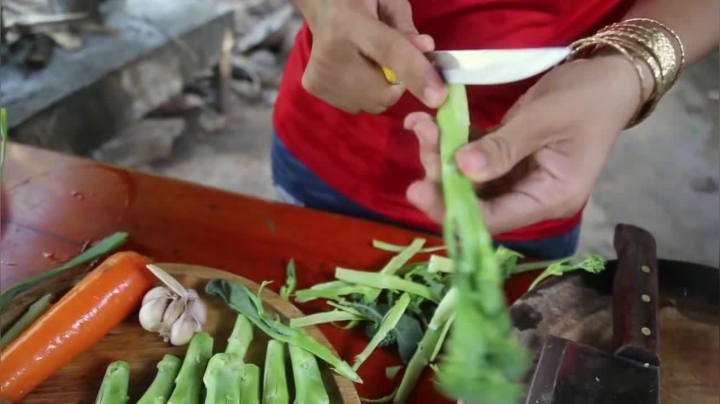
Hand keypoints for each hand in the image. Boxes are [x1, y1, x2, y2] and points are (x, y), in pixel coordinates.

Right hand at [296, 0, 446, 112]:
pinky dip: (367, 95)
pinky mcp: (314, 88)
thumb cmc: (362, 2)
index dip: (416, 74)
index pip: (388, 51)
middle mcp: (330, 53)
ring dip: (383, 90)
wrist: (323, 7)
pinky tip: (357, 72)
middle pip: (382, 91)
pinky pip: (359, 106)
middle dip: (400, 83)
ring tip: (370, 63)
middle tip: (393, 60)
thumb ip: (407, 27)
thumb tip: (426, 50)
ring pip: (373, 103)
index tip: (439, 97)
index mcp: (350, 22)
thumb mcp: (388, 3)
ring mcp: (319, 75)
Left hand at [404, 54, 646, 234]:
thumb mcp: (545, 120)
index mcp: (548, 199)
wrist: (607, 75)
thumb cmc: (586, 99)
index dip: (454, 209)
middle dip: (442, 176)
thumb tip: (461, 169)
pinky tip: (428, 122)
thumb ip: (503, 148)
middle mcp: (530, 197)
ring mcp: (517, 178)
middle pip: (476, 202)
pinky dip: (452, 142)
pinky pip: (472, 158)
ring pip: (469, 179)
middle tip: (422, 142)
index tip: (419, 190)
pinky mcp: (506, 159)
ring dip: (441, 155)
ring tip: (422, 126)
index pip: (494, 219)